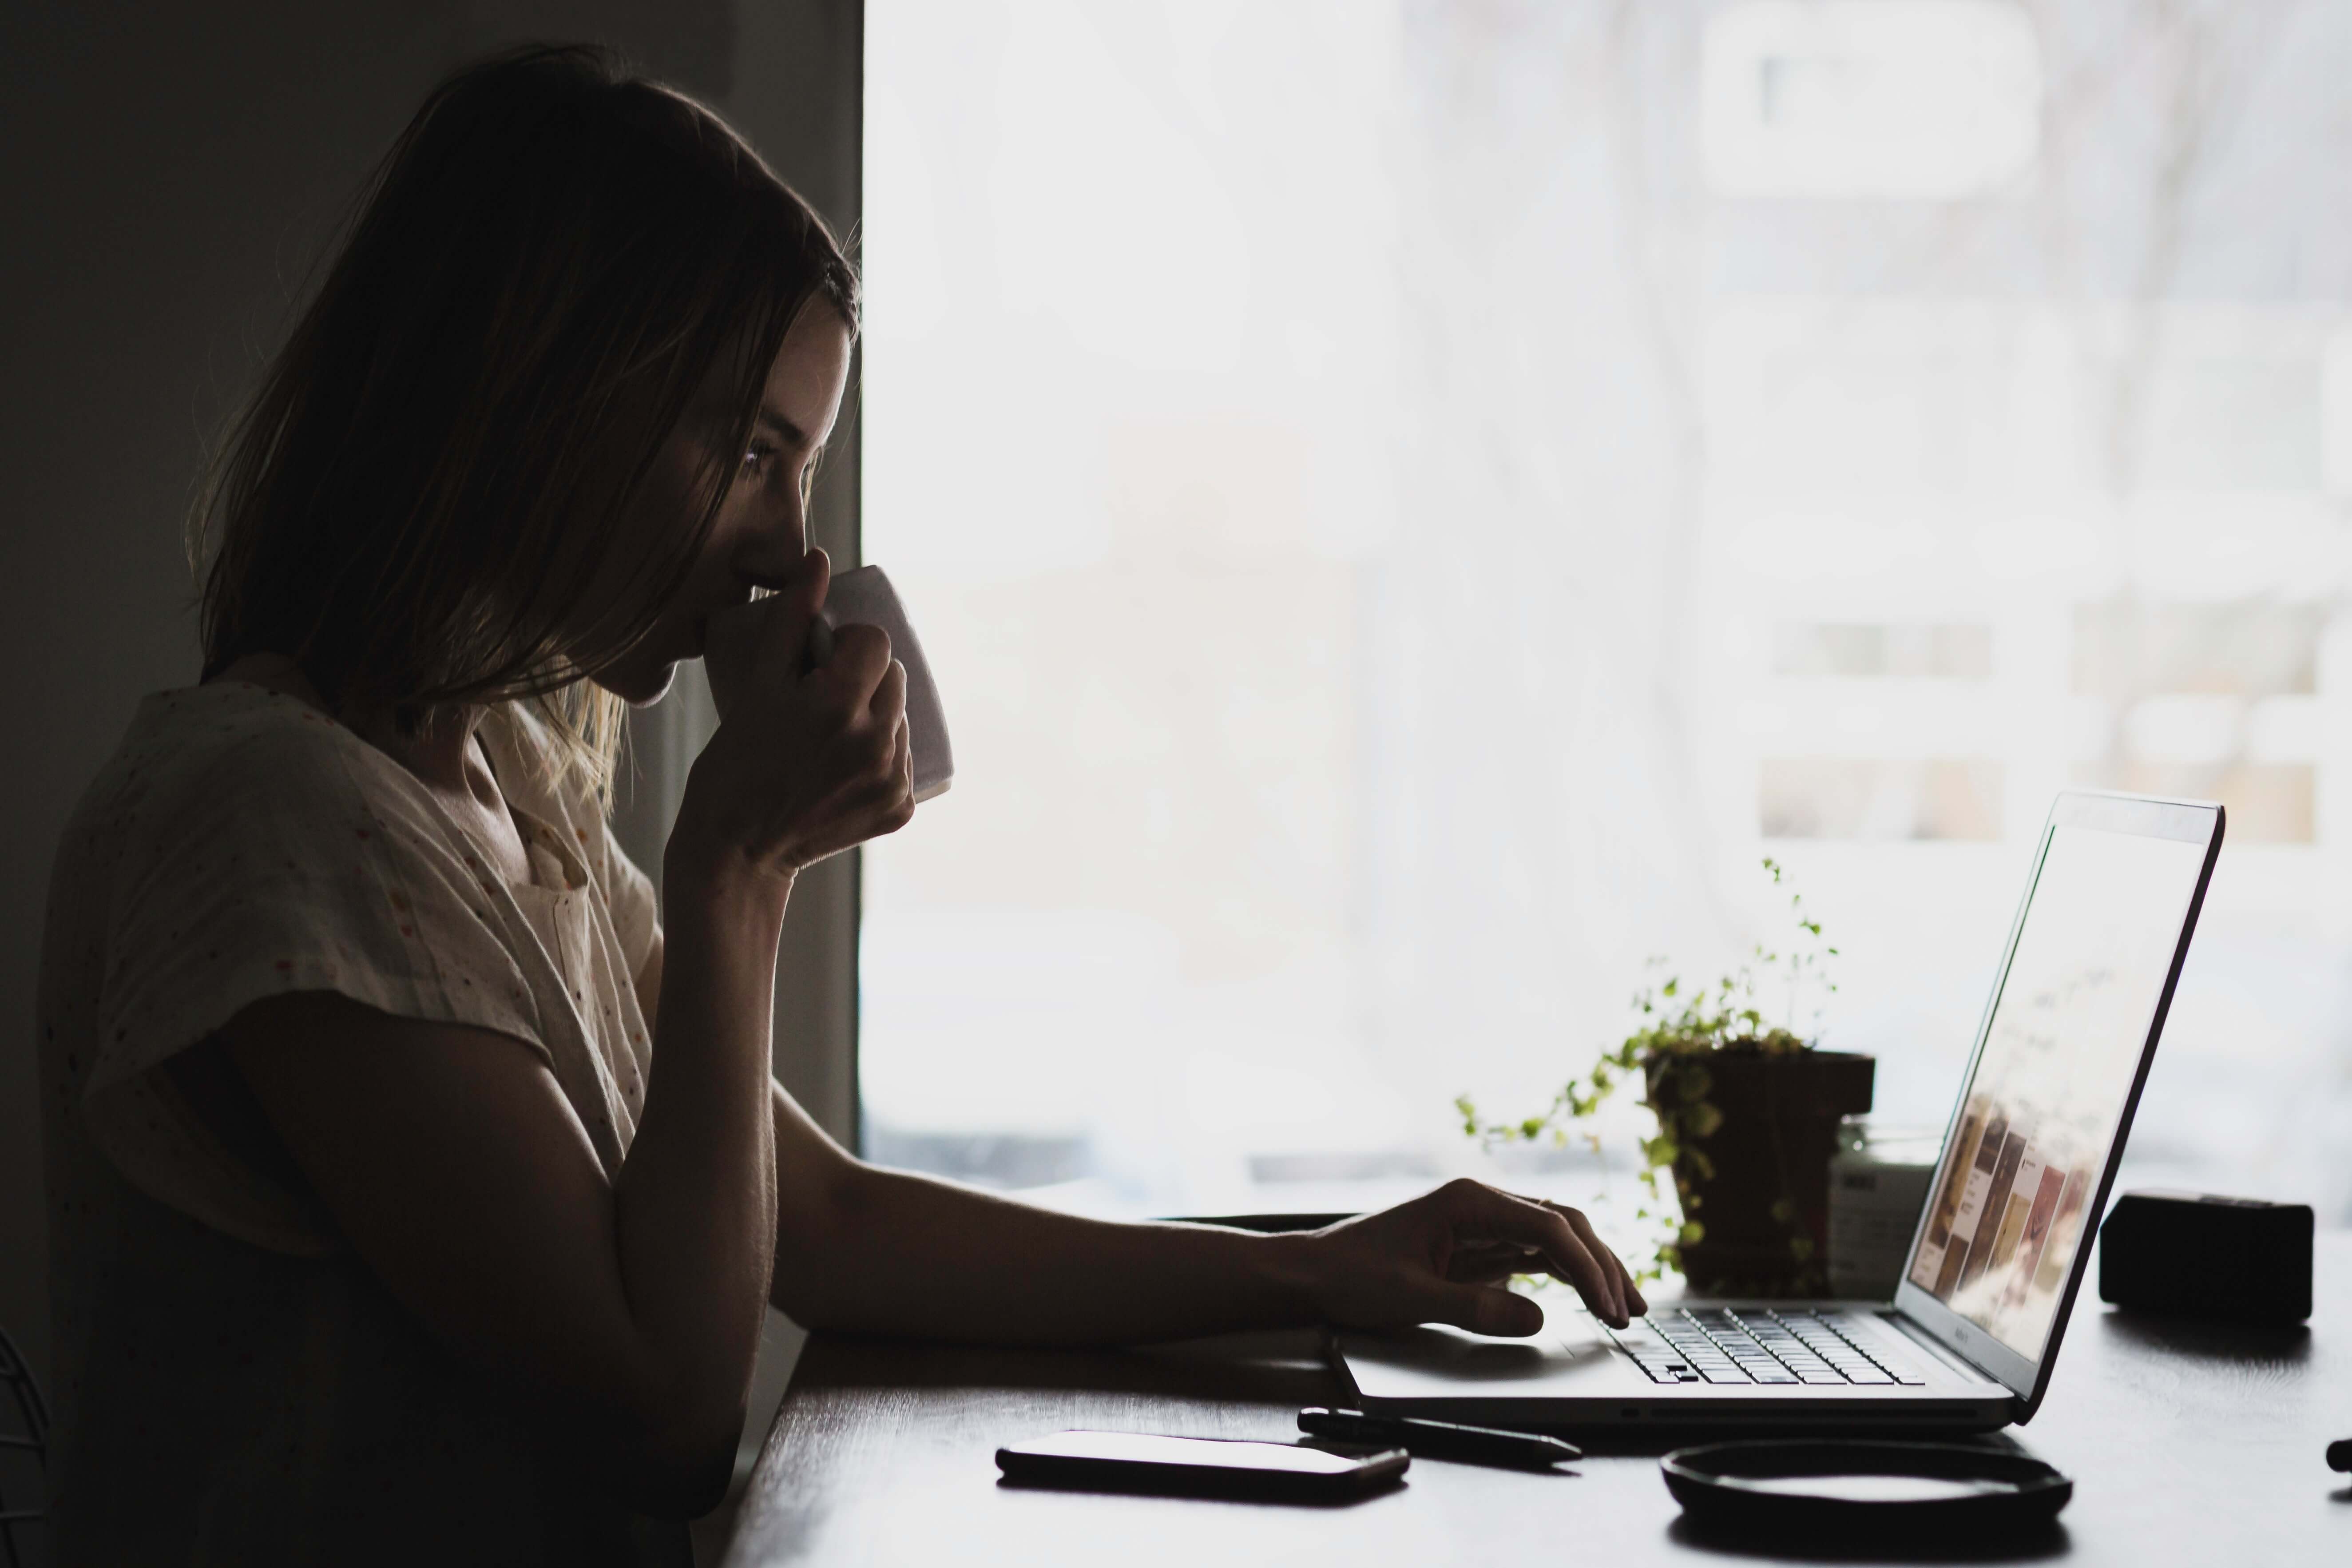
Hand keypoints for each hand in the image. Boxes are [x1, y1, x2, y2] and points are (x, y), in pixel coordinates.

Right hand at [680, 549, 914, 879]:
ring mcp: (891, 780)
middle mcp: (875, 742)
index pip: (877, 642)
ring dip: (875, 716)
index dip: (850, 644)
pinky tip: (843, 768)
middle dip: (864, 678)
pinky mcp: (900, 809)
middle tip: (822, 700)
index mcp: (838, 705)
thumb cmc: (734, 764)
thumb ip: (790, 619)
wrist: (737, 850)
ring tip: (830, 736)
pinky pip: (904, 760)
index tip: (823, 662)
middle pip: (894, 677)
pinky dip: (881, 757)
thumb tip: (820, 560)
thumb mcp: (756, 685)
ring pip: (901, 718)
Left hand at [1297, 1178, 1645, 1336]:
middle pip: (1563, 1226)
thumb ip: (1474, 1306)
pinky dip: (1568, 1275)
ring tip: (1626, 1307)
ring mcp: (1484, 1224)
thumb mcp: (1411, 1297)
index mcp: (1467, 1202)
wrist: (1314, 1273)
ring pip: (1556, 1239)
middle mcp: (1482, 1204)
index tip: (1608, 1304)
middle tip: (1631, 1311)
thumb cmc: (1352, 1275)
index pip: (1548, 1227)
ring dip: (1593, 1269)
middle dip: (1602, 1265)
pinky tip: (1590, 1297)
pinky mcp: (1480, 1246)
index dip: (1586, 1266)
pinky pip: (1536, 1255)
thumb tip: (1537, 1317)